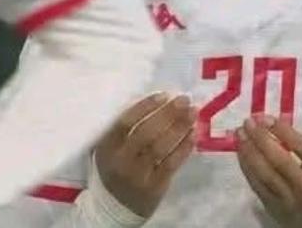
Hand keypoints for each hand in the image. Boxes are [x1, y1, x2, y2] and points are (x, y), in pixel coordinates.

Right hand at [94, 92, 196, 217]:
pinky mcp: (154, 187)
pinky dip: (184, 147)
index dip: (146, 107)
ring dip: (179, 128)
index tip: (164, 95)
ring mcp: (138, 175)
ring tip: (193, 113)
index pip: (126, 122)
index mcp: (107, 146)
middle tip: (184, 100)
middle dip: (168, 114)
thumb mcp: (111, 147)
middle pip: (146, 133)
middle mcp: (121, 160)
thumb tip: (159, 101)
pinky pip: (171, 164)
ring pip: (161, 148)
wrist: (114, 206)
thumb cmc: (115, 167)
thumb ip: (126, 128)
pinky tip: (193, 134)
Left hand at [235, 108, 301, 227]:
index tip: (267, 117)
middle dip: (261, 139)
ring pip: (264, 173)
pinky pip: (257, 185)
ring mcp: (287, 199)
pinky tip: (241, 152)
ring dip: (249, 151)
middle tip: (248, 120)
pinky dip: (247, 167)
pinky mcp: (273, 207)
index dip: (283, 132)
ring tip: (240, 133)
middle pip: (279, 160)